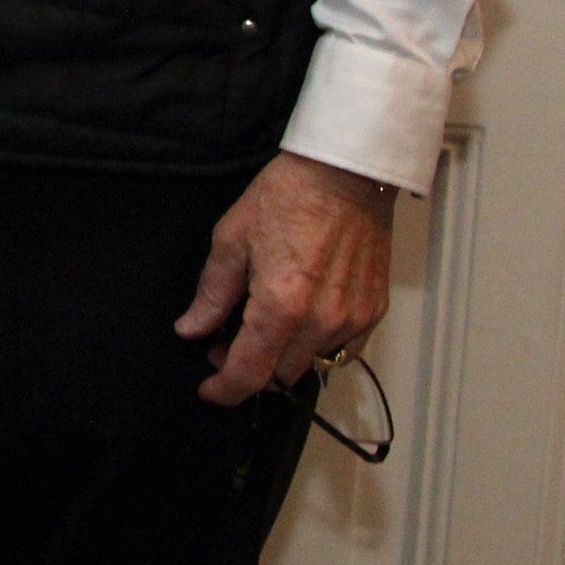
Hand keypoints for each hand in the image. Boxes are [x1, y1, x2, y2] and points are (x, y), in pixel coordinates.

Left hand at [175, 152, 395, 406]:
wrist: (345, 174)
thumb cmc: (286, 197)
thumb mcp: (231, 239)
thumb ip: (212, 294)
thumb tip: (191, 329)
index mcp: (280, 306)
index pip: (249, 373)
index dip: (224, 390)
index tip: (209, 390)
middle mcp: (321, 322)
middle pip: (280, 376)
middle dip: (249, 369)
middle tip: (226, 343)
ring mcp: (352, 320)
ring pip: (311, 365)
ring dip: (283, 358)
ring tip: (262, 327)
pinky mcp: (374, 311)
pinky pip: (343, 351)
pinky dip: (316, 346)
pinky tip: (299, 322)